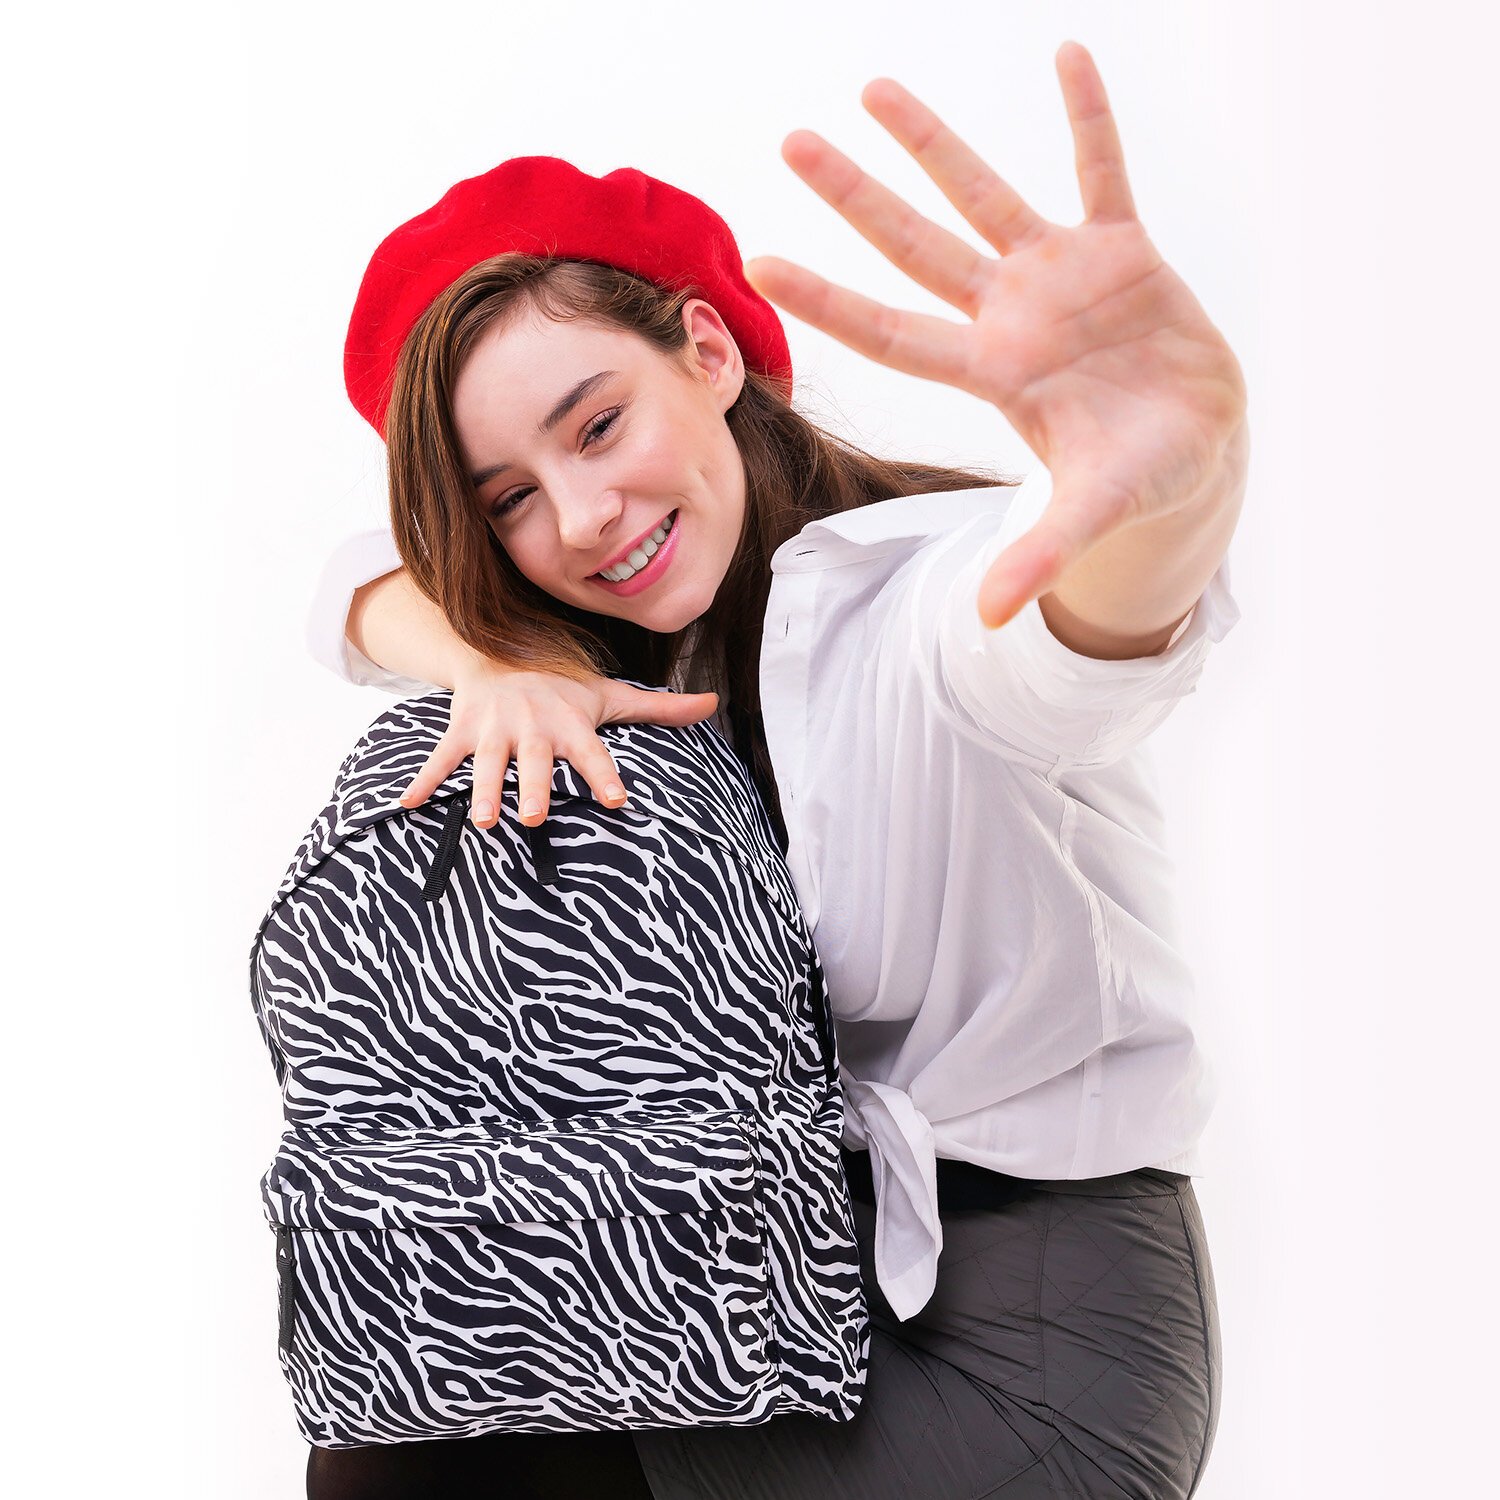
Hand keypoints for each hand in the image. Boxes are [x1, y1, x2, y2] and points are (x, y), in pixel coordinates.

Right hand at [397, 666, 720, 826]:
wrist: (502, 648)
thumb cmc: (565, 685)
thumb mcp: (611, 695)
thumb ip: (660, 708)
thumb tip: (714, 703)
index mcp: (571, 724)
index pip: (593, 753)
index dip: (604, 774)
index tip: (615, 799)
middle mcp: (533, 727)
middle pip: (536, 761)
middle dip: (534, 787)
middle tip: (535, 818)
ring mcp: (494, 730)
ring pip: (488, 764)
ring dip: (483, 791)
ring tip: (485, 822)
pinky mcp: (462, 731)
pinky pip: (440, 759)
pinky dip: (423, 781)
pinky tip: (407, 806)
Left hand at [744, 40, 1248, 627]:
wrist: (1198, 446)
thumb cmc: (1137, 480)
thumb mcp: (1090, 513)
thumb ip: (1039, 555)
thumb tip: (985, 620)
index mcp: (993, 374)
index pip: (890, 331)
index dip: (827, 299)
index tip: (759, 264)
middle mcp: (1010, 316)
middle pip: (916, 247)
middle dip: (857, 197)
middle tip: (793, 143)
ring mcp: (1063, 277)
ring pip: (986, 195)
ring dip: (935, 143)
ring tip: (874, 88)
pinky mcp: (1125, 251)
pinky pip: (1103, 170)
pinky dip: (1090, 117)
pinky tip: (1069, 54)